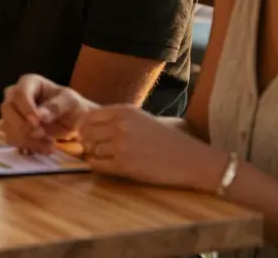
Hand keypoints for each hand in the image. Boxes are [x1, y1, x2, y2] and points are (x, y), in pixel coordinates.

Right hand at [0, 74, 95, 153]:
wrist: (71, 120)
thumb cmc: (70, 105)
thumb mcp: (70, 101)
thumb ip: (56, 107)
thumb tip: (40, 117)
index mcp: (29, 82)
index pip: (19, 93)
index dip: (26, 108)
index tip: (37, 122)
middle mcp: (15, 95)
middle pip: (7, 108)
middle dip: (23, 125)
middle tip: (42, 134)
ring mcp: (11, 112)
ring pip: (7, 125)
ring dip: (26, 138)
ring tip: (49, 144)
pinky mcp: (12, 128)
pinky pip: (11, 138)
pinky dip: (27, 146)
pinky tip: (43, 147)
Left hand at [79, 105, 228, 192]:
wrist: (192, 159)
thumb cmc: (168, 140)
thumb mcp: (142, 119)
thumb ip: (117, 119)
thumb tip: (88, 127)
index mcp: (124, 111)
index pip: (89, 116)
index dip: (85, 127)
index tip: (90, 135)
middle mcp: (120, 125)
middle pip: (86, 133)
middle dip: (87, 142)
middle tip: (95, 150)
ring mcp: (121, 145)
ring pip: (90, 149)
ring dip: (93, 155)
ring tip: (104, 158)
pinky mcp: (124, 165)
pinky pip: (97, 165)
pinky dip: (97, 167)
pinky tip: (107, 166)